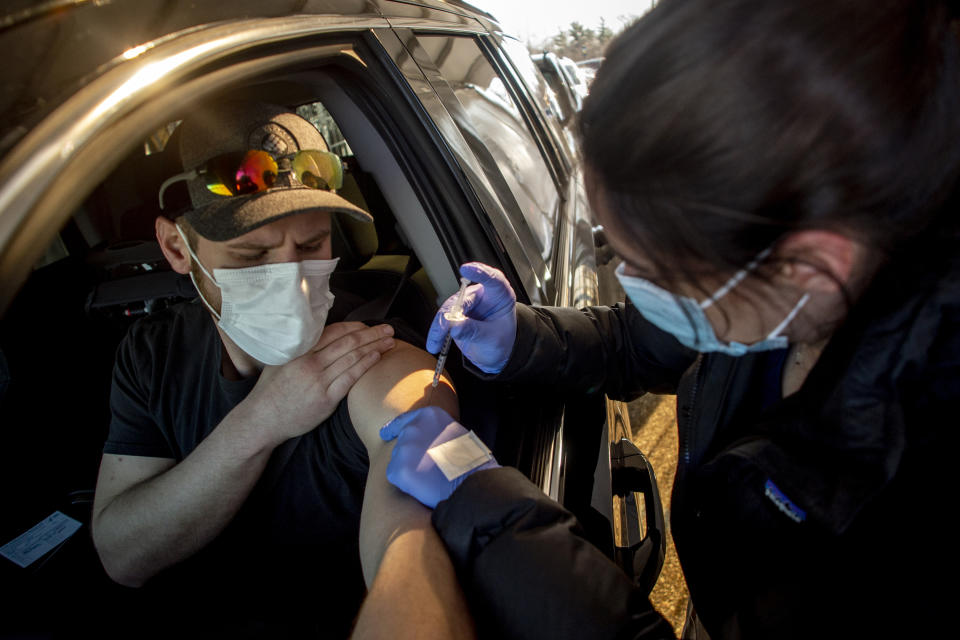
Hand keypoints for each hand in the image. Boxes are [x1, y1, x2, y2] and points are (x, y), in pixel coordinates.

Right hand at [244, 322, 395, 444]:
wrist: (262, 420)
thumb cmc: (271, 390)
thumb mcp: (279, 360)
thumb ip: (301, 348)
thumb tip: (322, 335)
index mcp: (299, 351)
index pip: (333, 332)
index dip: (354, 326)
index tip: (367, 325)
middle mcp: (310, 363)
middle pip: (348, 342)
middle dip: (371, 333)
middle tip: (388, 328)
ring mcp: (319, 381)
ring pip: (352, 357)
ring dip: (375, 347)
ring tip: (390, 341)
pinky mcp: (326, 398)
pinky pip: (351, 377)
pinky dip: (366, 365)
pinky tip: (377, 357)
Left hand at [379, 406, 498, 507]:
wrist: (471, 482)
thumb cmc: (470, 461)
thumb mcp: (455, 433)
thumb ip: (435, 431)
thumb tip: (426, 440)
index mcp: (429, 416)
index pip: (403, 421)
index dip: (393, 429)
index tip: (385, 433)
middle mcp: (412, 429)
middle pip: (400, 444)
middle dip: (409, 456)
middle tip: (426, 469)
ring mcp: (403, 449)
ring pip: (397, 461)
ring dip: (409, 470)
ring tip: (430, 478)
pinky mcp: (397, 469)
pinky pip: (396, 476)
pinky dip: (405, 483)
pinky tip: (423, 485)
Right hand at [426, 262, 516, 373]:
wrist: (496, 350)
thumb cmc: (501, 339)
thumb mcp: (493, 339)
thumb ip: (475, 332)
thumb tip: (455, 327)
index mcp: (499, 295)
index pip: (492, 279)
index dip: (479, 272)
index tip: (467, 269)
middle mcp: (481, 295)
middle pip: (462, 299)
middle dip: (450, 315)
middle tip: (444, 329)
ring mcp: (467, 303)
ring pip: (448, 309)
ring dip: (439, 326)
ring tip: (436, 342)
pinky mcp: (456, 312)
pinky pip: (442, 319)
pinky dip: (437, 331)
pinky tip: (435, 341)